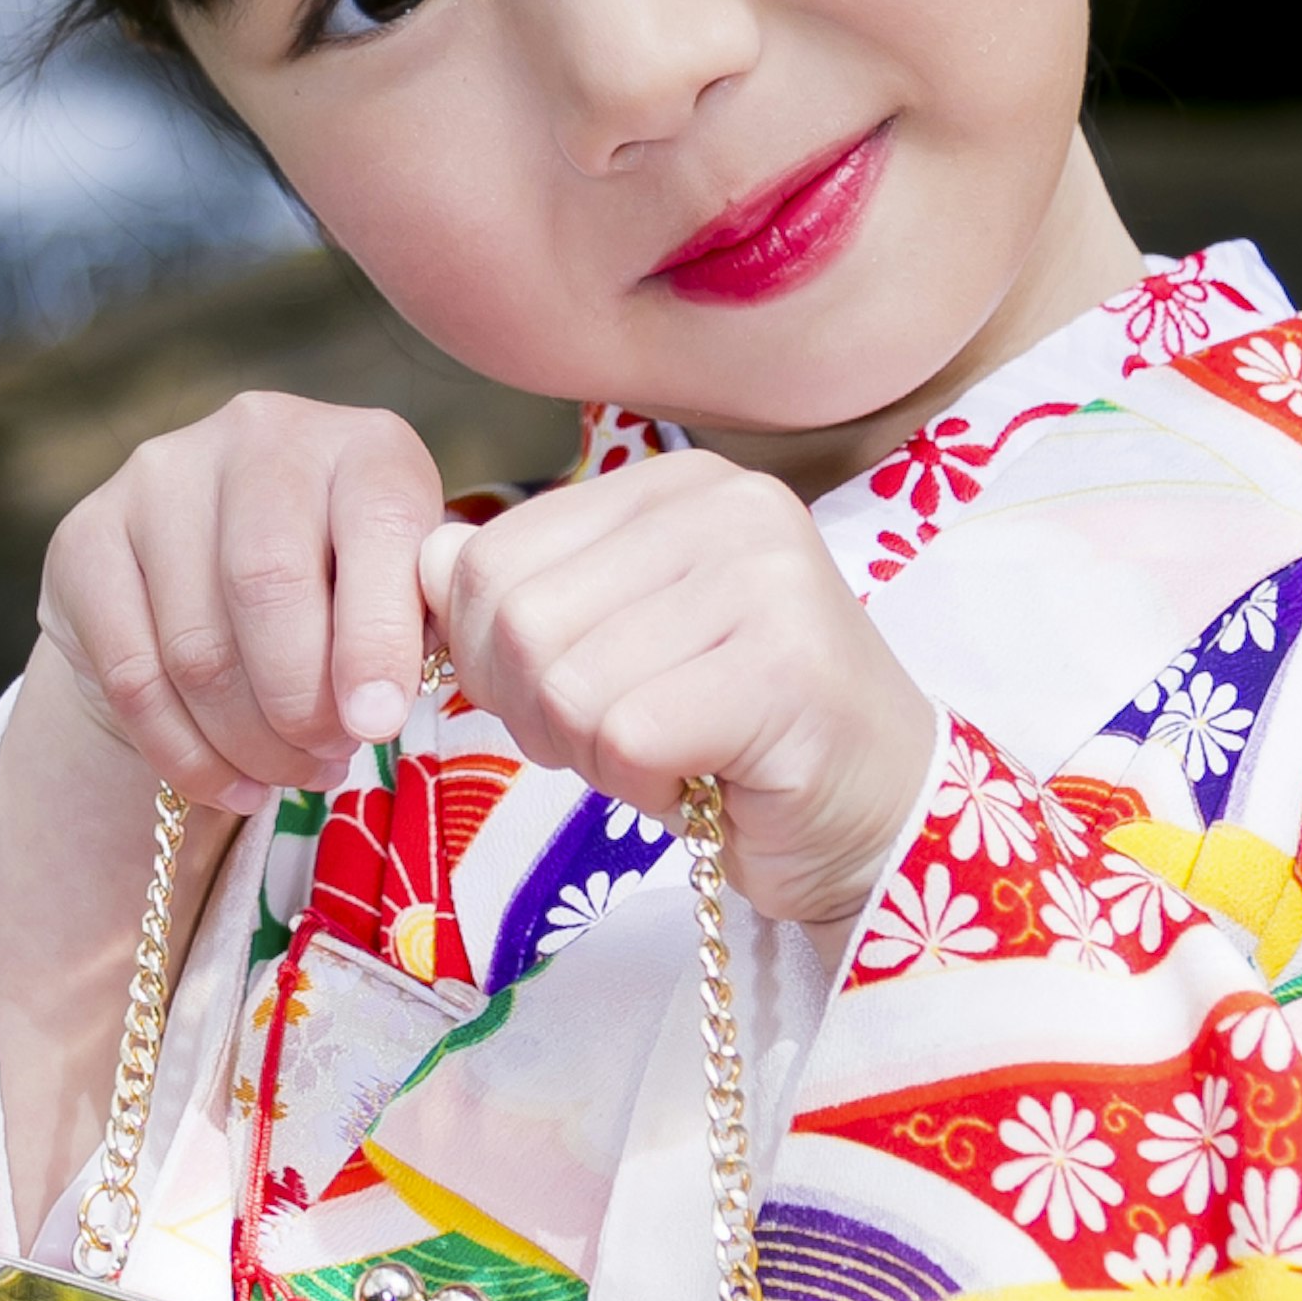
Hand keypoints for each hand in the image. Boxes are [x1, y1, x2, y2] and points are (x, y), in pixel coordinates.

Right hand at [35, 388, 447, 813]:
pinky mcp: (86, 537)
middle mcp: (259, 434)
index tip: (377, 724)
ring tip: (286, 773)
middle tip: (327, 759)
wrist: (213, 587)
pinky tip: (231, 783)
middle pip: (268, 584)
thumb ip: (415, 627)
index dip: (377, 636)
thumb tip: (380, 700)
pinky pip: (134, 677)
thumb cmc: (339, 599)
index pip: (377, 526)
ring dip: (249, 742)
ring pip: (197, 647)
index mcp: (362, 444)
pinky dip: (188, 754)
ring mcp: (160, 477)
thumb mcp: (402, 600)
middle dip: (302, 704)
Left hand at [419, 454, 934, 942]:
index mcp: (674, 485)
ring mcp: (764, 578)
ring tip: (674, 755)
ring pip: (567, 684)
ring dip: (597, 756)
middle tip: (619, 741)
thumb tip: (426, 553)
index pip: (491, 554)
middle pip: (518, 620)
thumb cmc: (732, 735)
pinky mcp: (784, 666)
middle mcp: (725, 506)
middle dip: (538, 713)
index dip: (490, 655)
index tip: (566, 697)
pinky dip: (643, 786)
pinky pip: (627, 737)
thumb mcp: (610, 647)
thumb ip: (524, 593)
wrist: (875, 816)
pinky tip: (706, 778)